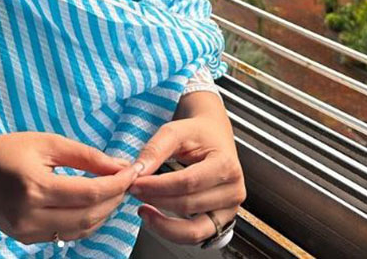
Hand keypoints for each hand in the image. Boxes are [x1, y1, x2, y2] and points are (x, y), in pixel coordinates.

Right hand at [0, 130, 141, 244]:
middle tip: (127, 181)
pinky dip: (85, 221)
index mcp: (36, 187)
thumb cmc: (8, 150)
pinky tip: (92, 205)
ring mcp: (27, 232)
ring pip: (81, 230)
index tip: (133, 171)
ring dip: (103, 213)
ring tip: (114, 192)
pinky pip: (66, 235)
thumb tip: (119, 165)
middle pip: (89, 216)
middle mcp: (31, 216)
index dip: (117, 184)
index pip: (90, 194)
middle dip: (115, 199)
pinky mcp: (26, 239)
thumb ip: (85, 156)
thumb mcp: (47, 143)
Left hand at [127, 110, 245, 245]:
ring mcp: (230, 210)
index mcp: (226, 165)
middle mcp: (233, 191)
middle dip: (156, 200)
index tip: (135, 183)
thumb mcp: (176, 131)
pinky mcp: (221, 221)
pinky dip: (173, 232)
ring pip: (194, 228)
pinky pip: (196, 235)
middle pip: (189, 204)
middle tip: (133, 191)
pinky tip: (156, 219)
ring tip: (143, 209)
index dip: (158, 185)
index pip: (188, 182)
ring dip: (163, 223)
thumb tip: (137, 171)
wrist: (214, 136)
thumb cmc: (197, 133)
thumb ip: (155, 149)